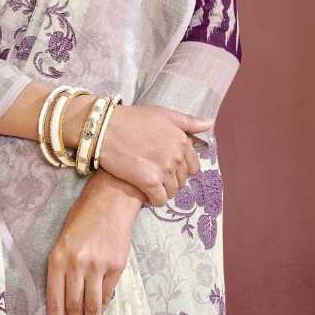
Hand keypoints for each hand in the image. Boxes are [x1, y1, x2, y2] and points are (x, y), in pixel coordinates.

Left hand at [45, 172, 142, 314]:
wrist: (111, 199)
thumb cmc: (83, 217)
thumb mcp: (64, 240)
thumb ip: (63, 268)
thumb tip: (66, 299)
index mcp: (58, 257)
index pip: (54, 299)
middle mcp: (76, 264)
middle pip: (74, 305)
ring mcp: (98, 266)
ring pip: (92, 305)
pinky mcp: (116, 266)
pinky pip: (108, 294)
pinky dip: (104, 307)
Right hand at [82, 101, 213, 207]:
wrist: (104, 128)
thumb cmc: (132, 119)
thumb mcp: (162, 113)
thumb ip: (187, 121)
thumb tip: (209, 123)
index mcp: (182, 140)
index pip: (192, 166)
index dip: (179, 168)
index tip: (165, 166)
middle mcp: (176, 156)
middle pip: (182, 180)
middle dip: (170, 179)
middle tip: (153, 173)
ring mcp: (163, 170)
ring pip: (171, 192)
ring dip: (161, 190)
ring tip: (147, 182)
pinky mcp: (149, 182)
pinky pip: (159, 200)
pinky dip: (152, 199)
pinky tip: (143, 192)